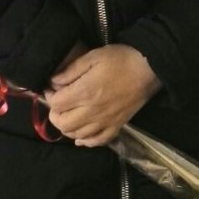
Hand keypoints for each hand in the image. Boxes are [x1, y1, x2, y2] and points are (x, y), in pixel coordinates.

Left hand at [43, 43, 160, 147]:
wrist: (149, 69)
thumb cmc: (120, 59)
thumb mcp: (93, 56)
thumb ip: (71, 70)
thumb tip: (53, 81)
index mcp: (85, 92)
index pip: (56, 104)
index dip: (49, 95)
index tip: (53, 87)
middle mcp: (92, 111)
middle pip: (63, 124)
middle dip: (55, 114)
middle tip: (59, 102)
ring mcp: (105, 121)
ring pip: (77, 135)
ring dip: (68, 127)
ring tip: (69, 115)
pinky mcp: (117, 126)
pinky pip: (98, 141)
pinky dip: (86, 141)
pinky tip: (81, 137)